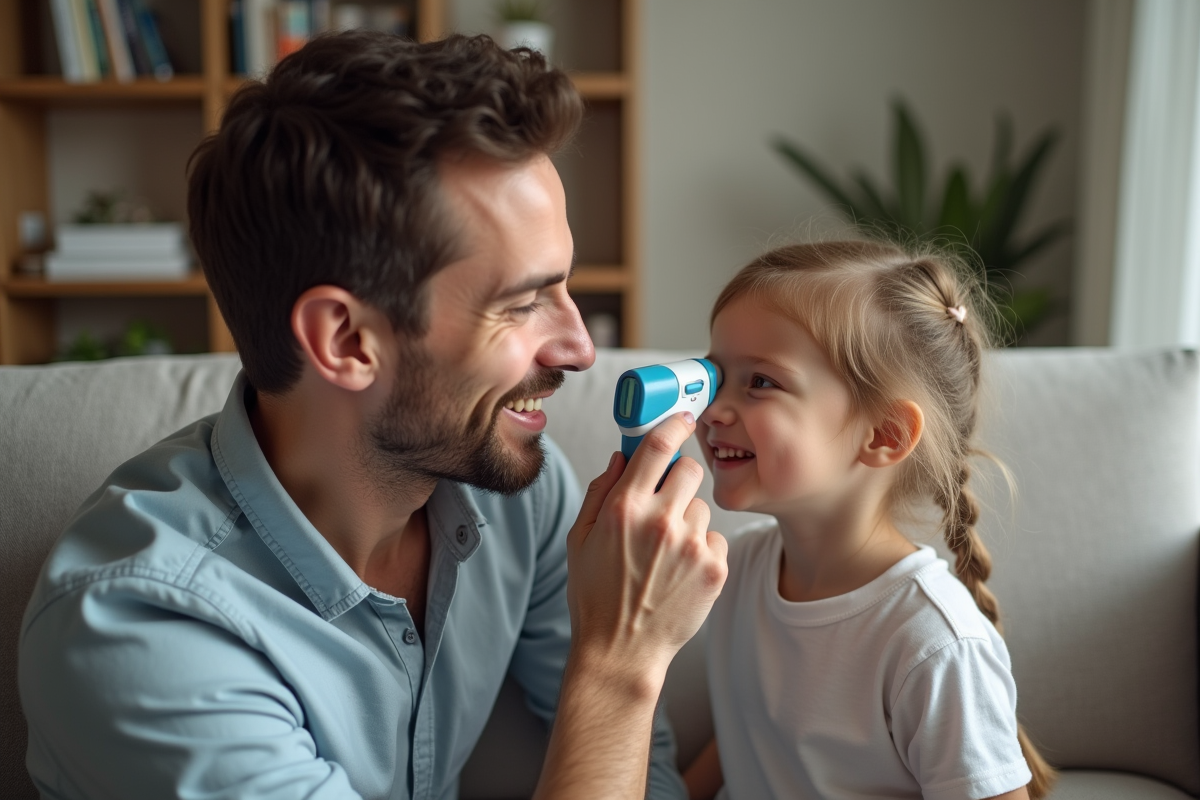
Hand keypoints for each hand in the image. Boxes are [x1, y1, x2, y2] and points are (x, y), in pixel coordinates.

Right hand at [566, 412, 728, 694]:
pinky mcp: (714, 568)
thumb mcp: (580, 538)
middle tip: (665, 502)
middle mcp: (661, 521)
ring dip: (688, 520)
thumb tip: (622, 457)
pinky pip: (716, 538)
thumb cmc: (595, 596)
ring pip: (702, 507)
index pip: (658, 445)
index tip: (681, 420)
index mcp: (625, 507)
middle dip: (679, 480)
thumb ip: (601, 491)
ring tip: (665, 552)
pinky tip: (680, 570)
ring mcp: (692, 545)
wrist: (621, 651)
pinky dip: (702, 549)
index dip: (673, 425)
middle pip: (690, 469)